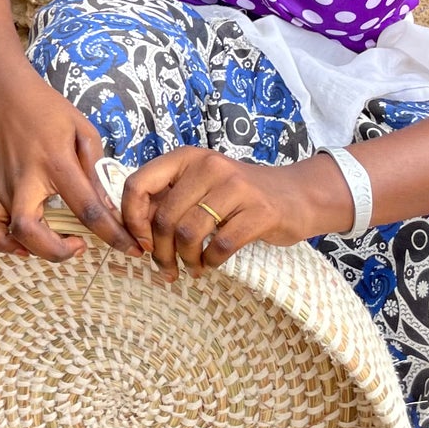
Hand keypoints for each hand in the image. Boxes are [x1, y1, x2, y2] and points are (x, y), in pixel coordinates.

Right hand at [0, 74, 140, 261]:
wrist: (8, 97)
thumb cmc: (49, 111)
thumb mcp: (83, 131)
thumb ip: (96, 170)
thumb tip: (110, 206)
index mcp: (57, 163)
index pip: (86, 209)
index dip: (112, 234)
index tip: (131, 249)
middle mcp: (27, 180)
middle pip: (31, 230)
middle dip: (58, 251)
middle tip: (82, 246)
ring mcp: (7, 187)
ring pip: (10, 232)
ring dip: (36, 249)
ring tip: (60, 244)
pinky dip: (4, 242)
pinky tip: (24, 245)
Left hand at [119, 149, 317, 280]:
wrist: (296, 195)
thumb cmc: (238, 195)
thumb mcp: (200, 185)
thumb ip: (169, 199)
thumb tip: (133, 230)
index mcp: (186, 158)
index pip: (138, 184)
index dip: (132, 218)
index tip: (140, 243)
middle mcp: (208, 166)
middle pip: (164, 217)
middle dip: (160, 251)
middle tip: (166, 268)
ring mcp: (236, 187)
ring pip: (189, 233)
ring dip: (186, 260)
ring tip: (192, 268)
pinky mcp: (260, 211)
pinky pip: (221, 245)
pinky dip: (211, 261)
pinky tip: (212, 263)